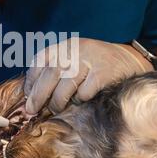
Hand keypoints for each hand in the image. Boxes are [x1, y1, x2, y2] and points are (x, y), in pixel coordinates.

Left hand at [24, 38, 152, 114]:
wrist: (129, 59)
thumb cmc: (95, 65)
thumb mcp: (74, 59)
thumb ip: (55, 71)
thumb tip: (32, 97)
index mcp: (65, 46)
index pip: (40, 61)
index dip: (31, 81)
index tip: (27, 96)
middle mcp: (76, 50)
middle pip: (50, 74)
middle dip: (38, 96)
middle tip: (32, 110)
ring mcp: (90, 60)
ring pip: (65, 86)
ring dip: (58, 101)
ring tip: (58, 108)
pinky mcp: (103, 73)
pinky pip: (84, 93)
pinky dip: (80, 99)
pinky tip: (84, 99)